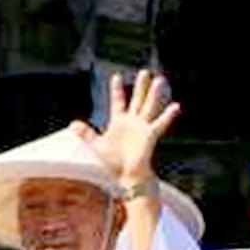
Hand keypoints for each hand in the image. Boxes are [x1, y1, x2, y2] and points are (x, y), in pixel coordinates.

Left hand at [71, 69, 178, 188]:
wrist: (125, 176)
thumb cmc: (112, 164)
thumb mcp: (96, 145)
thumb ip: (86, 133)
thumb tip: (73, 124)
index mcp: (119, 122)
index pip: (118, 102)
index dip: (117, 90)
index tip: (116, 77)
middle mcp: (132, 123)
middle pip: (137, 100)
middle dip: (141, 86)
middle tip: (145, 72)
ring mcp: (142, 128)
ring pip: (149, 106)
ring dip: (154, 93)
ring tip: (160, 80)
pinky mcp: (150, 136)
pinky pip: (160, 123)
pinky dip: (168, 116)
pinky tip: (176, 106)